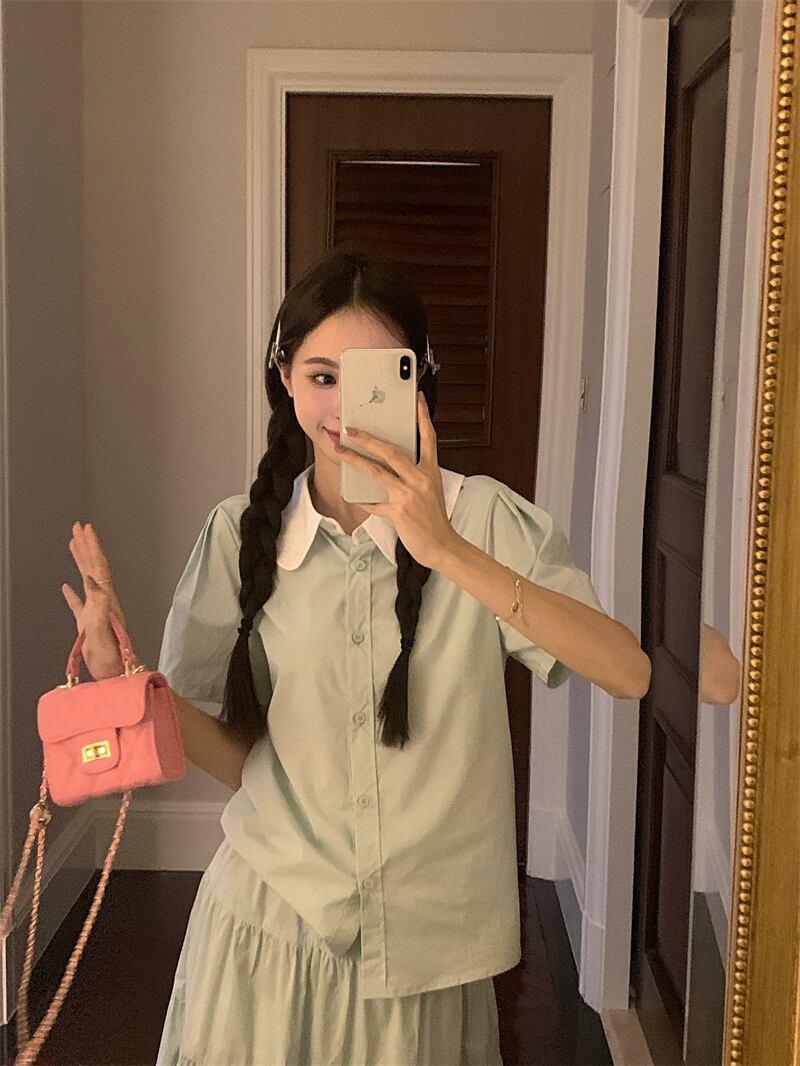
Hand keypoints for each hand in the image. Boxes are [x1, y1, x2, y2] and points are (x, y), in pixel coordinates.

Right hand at [62, 522, 131, 679]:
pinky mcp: (90, 625)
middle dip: (87, 545)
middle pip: (94, 567)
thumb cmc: (112, 661)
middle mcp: (104, 602)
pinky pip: (79, 603)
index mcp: (107, 601)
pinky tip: (67, 587)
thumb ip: (99, 607)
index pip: (98, 567)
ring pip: (87, 580)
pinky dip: (72, 592)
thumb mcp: (103, 633)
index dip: (92, 547)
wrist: (117, 677)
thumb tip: (92, 581)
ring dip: (81, 561)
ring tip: (74, 545)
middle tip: (79, 527)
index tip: (86, 529)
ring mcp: (97, 612)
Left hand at [335, 392, 459, 570]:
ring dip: (355, 460)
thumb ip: (414, 475)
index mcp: (431, 471)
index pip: (428, 437)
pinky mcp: (398, 512)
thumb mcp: (431, 490)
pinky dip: (362, 499)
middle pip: (391, 451)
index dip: (423, 416)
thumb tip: (392, 464)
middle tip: (351, 429)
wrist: (442, 545)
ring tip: (340, 451)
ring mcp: (409, 495)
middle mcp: (421, 479)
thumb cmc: (434, 519)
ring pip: (377, 471)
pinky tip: (352, 494)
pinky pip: (374, 503)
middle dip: (368, 438)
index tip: (417, 398)